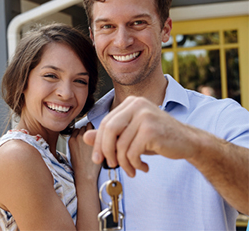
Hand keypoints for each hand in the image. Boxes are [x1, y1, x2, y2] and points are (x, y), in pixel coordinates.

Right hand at [69, 122, 100, 181]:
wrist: (86, 174)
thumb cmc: (81, 166)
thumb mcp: (73, 153)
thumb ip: (76, 143)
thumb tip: (82, 137)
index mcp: (71, 140)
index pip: (77, 129)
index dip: (82, 132)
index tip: (86, 137)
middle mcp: (77, 137)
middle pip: (84, 126)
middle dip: (88, 130)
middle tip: (93, 138)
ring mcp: (86, 137)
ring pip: (89, 125)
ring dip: (93, 129)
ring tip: (97, 137)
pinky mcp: (93, 138)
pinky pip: (96, 129)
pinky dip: (99, 132)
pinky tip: (101, 138)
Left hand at [84, 96, 199, 176]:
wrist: (187, 141)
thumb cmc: (157, 137)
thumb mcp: (131, 135)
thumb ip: (109, 135)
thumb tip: (85, 137)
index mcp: (130, 103)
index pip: (106, 122)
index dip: (99, 143)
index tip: (98, 159)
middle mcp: (137, 104)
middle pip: (109, 130)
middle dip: (106, 152)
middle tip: (110, 165)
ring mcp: (145, 115)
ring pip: (120, 145)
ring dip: (123, 163)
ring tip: (131, 170)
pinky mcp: (151, 129)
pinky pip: (132, 152)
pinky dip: (134, 164)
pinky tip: (142, 167)